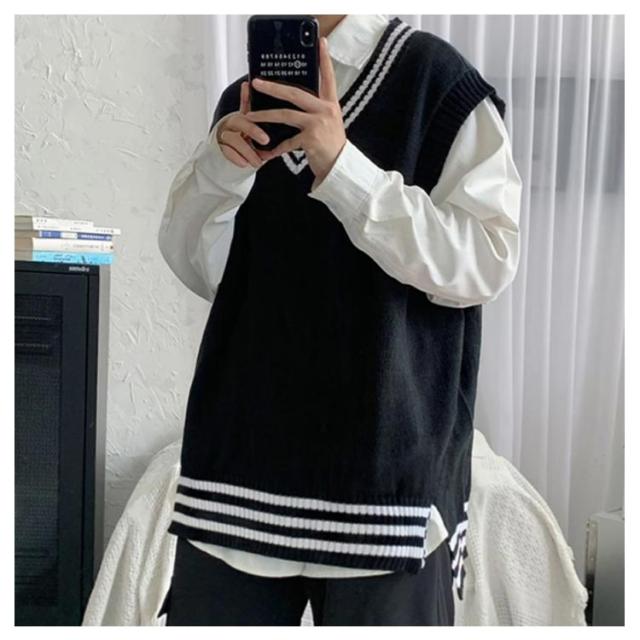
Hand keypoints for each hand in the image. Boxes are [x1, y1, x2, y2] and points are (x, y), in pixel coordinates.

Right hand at [216, 80, 273, 168]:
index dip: (247, 96)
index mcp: (244, 115)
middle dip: (254, 130)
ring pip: (233, 139)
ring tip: (258, 161)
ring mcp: (225, 134)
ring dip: (247, 151)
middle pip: (241, 121)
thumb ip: (269, 122)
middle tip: (266, 140)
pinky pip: (226, 151)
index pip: (246, 104)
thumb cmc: (249, 139)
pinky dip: (236, 158)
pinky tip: (244, 164)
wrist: (234, 154)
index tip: (252, 92)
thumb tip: (288, 112)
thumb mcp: (260, 129)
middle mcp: (233, 122)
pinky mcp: (220, 146)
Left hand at [245, 36, 345, 187]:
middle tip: (257, 82)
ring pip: (285, 115)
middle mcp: (325, 110)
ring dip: (265, 116)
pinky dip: (276, 148)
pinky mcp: (311, 139)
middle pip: (295, 93)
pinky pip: (288, 142)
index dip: (324, 59)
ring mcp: (318, 124)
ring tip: (251, 116)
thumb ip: (317, 109)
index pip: (328, 77)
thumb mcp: (330, 122)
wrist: (339, 166)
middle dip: (273, 87)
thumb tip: (298, 100)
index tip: (320, 43)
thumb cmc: (331, 144)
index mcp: (331, 104)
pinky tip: (267, 152)